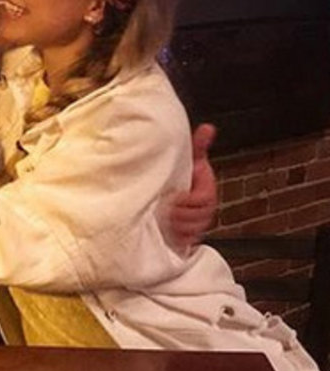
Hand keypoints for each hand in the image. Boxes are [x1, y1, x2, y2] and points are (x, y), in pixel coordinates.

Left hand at [170, 124, 217, 246]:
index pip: (203, 200)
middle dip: (180, 215)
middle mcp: (205, 210)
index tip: (173, 197)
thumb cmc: (184, 175)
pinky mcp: (188, 235)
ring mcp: (197, 224)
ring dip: (177, 227)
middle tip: (164, 210)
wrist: (176, 191)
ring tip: (163, 220)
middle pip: (198, 218)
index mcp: (207, 192)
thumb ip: (198, 146)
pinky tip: (165, 232)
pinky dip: (176, 239)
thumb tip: (207, 128)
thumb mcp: (190, 159)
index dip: (188, 200)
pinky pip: (187, 242)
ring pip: (192, 231)